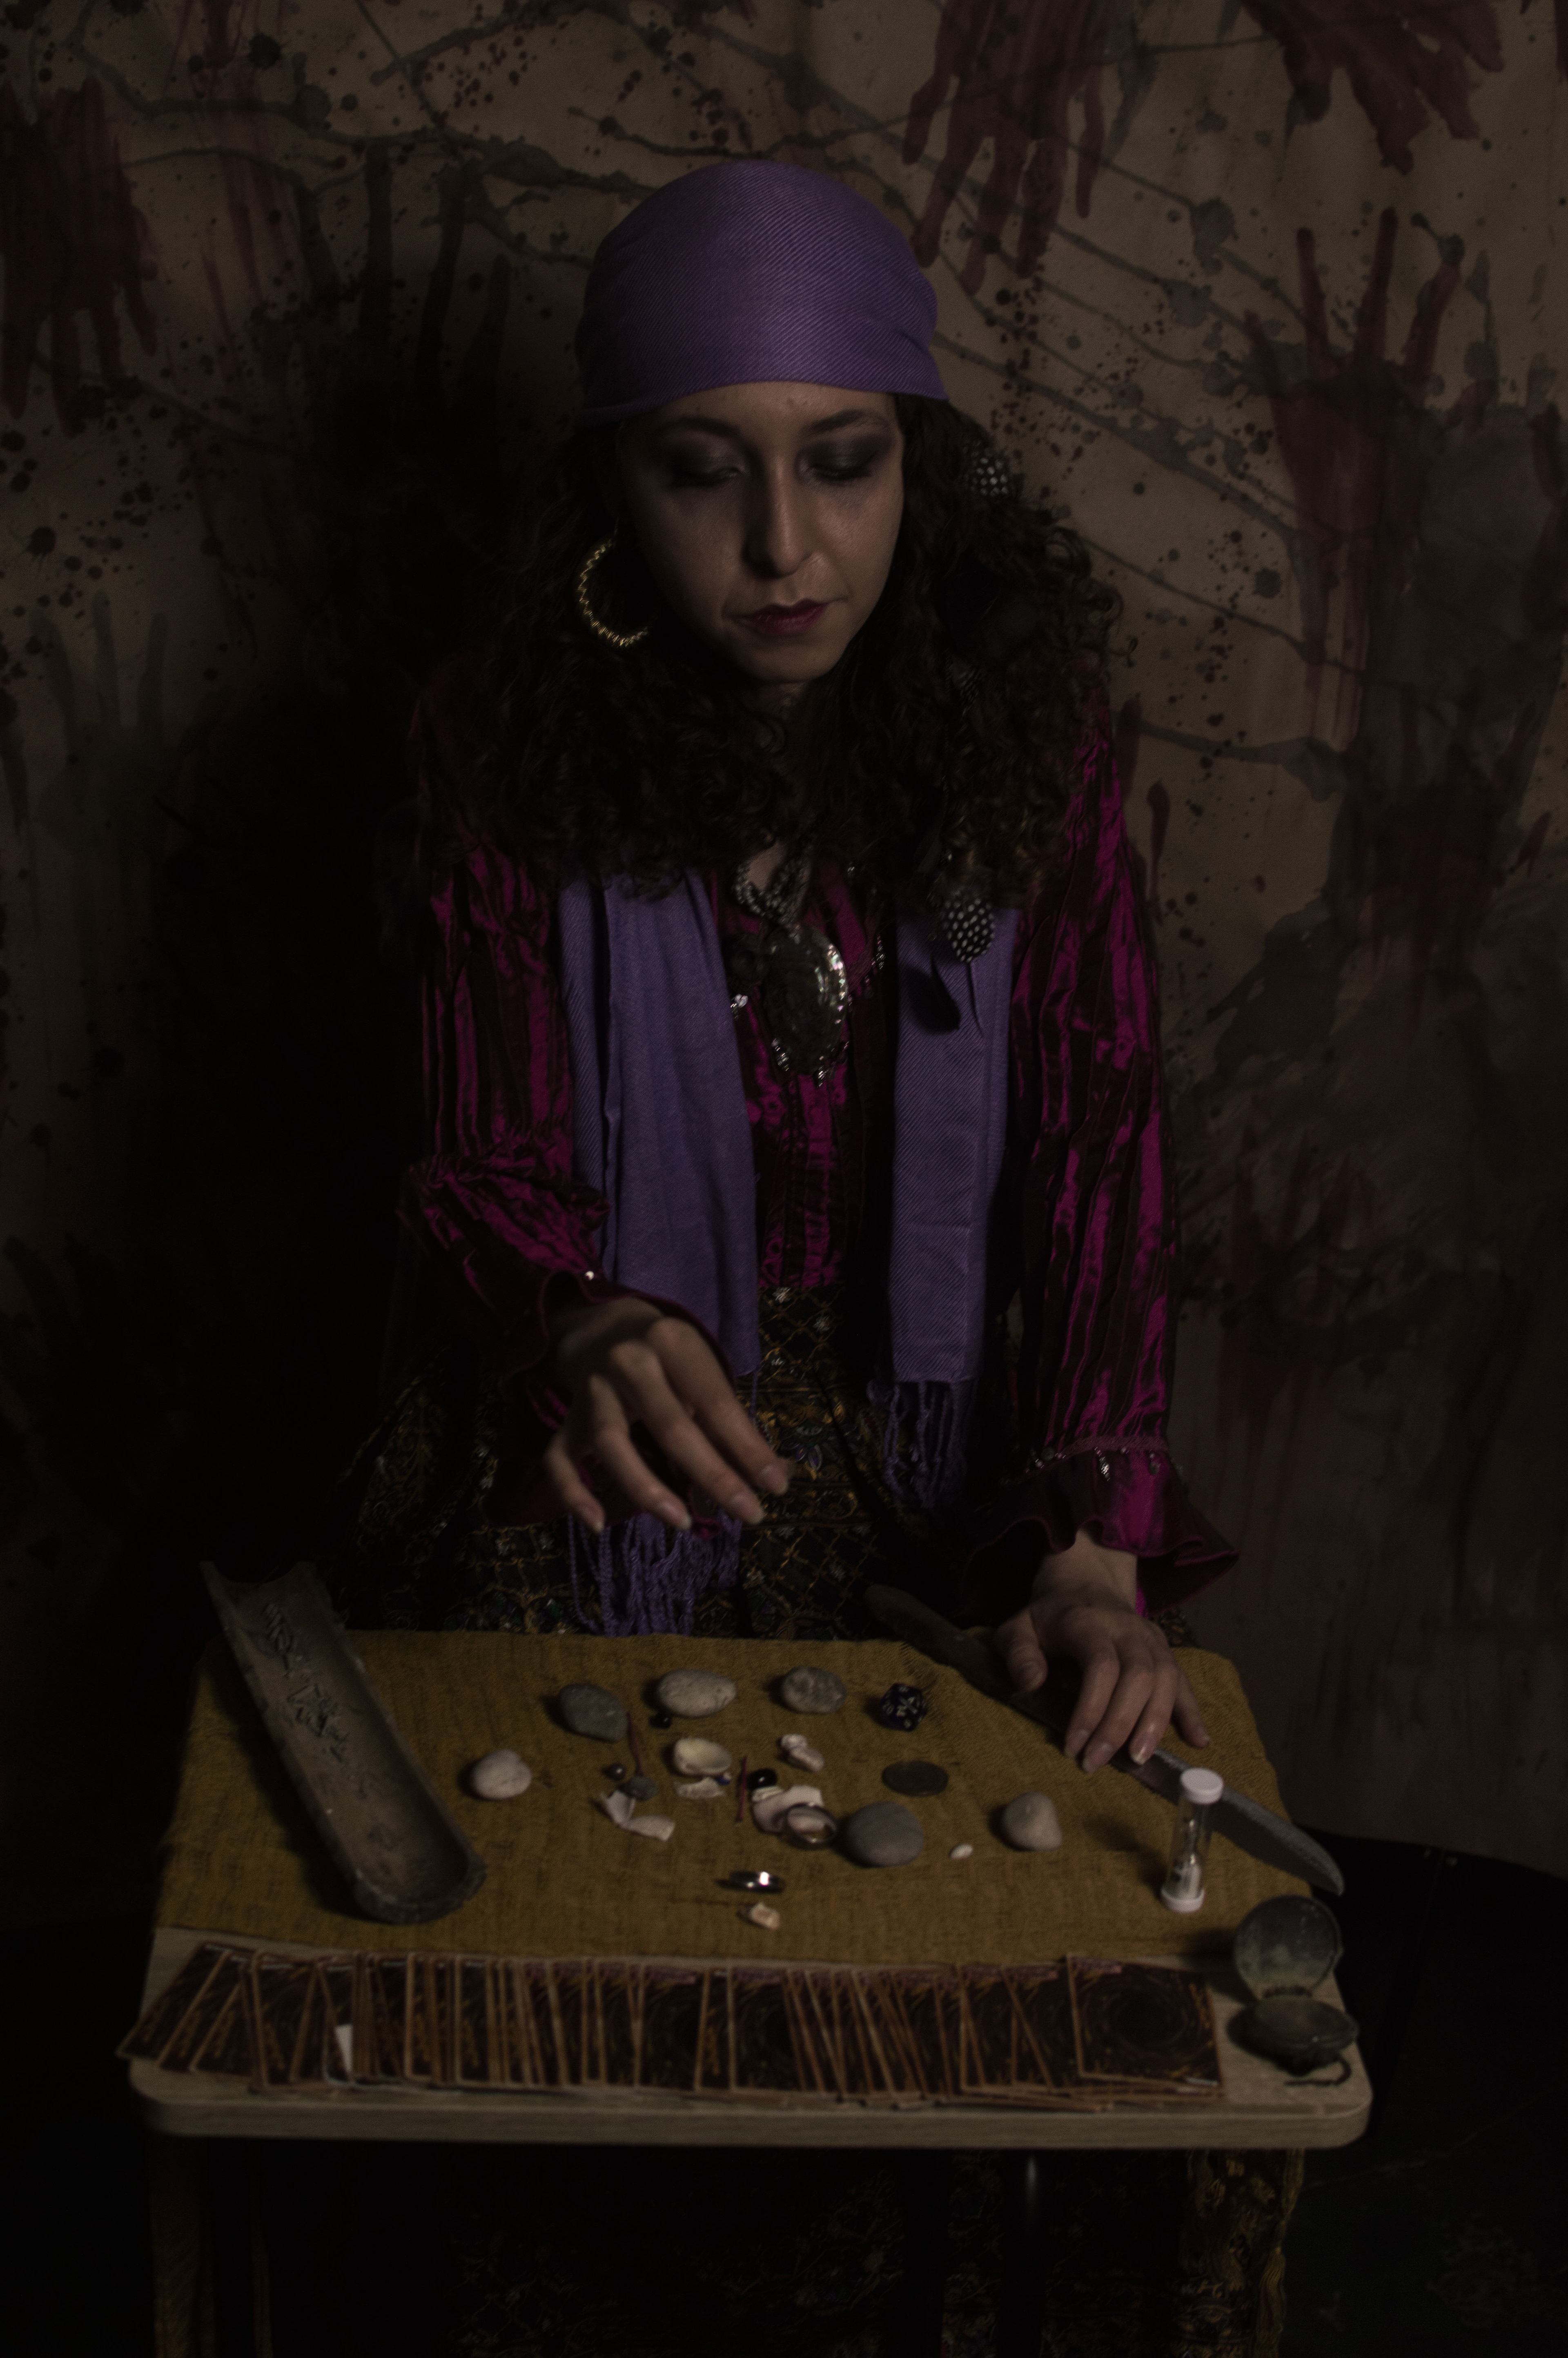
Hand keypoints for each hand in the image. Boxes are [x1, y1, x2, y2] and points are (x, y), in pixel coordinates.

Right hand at [543, 1294, 789, 1535]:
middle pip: (670, 1425)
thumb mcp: (702, 1370)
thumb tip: (775, 1475)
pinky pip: (559, 1458)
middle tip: (749, 1514)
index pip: (716, 1402)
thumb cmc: (668, 1357)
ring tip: (681, 1521)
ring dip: (646, 1487)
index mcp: (673, 1344)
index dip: (748, 1447)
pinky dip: (573, 1493)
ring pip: (611, 1443)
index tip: (776, 1486)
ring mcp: (593, 1390)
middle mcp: (629, 1362)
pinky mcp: (568, 1418)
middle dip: (714, 1475)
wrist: (602, 1326)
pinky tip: (596, 1525)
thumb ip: (731, 1421)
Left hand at [992, 1531, 1209, 1772]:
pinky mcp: (1165, 1651)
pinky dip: (1192, 1712)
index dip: (1090, 1708)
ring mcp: (1151, 1639)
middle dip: (1120, 1724)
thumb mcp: (1018, 1627)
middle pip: (1138, 1676)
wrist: (1084, 1584)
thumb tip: (1031, 1684)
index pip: (1100, 1665)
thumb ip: (1018, 1653)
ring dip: (1155, 1722)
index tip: (1073, 1746)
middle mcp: (1127, 1629)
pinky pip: (1184, 1681)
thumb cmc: (1048, 1617)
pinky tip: (1198, 1741)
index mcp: (1088, 1623)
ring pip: (1167, 1678)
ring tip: (1138, 1759)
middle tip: (1097, 1762)